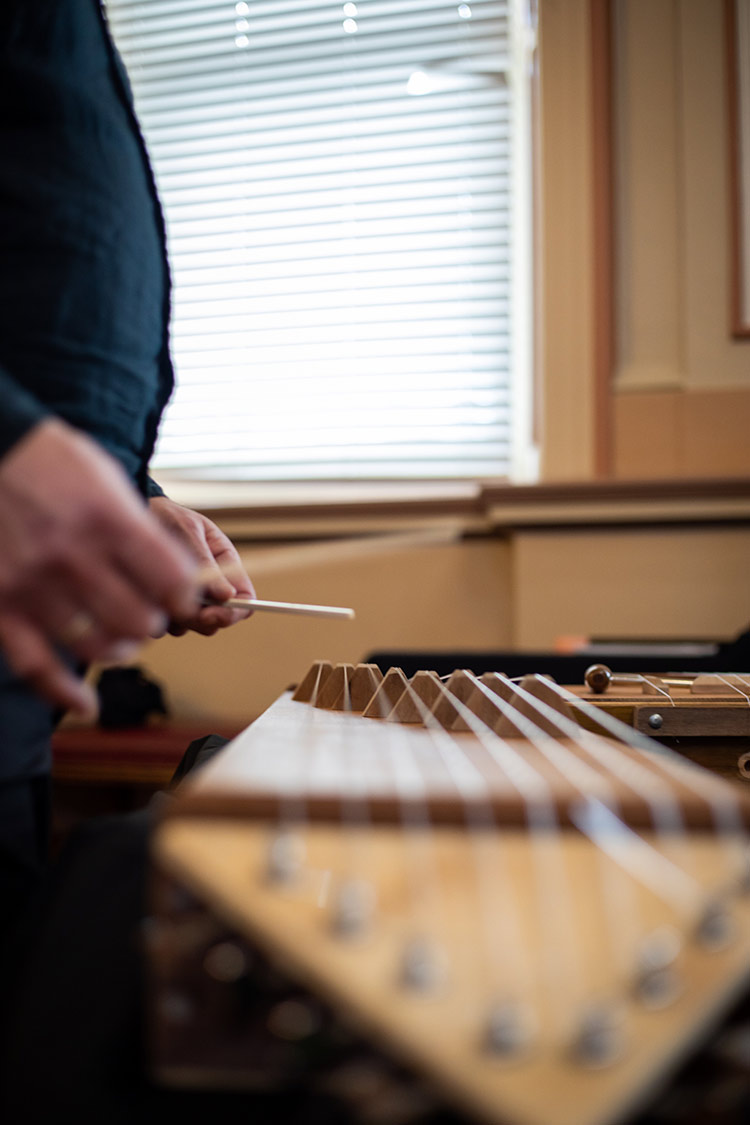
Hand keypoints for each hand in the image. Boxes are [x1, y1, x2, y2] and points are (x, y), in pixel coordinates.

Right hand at [0, 419, 198, 713]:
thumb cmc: (56, 465)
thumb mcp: (110, 482)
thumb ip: (145, 533)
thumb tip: (185, 580)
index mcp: (109, 520)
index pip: (173, 582)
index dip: (187, 597)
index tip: (184, 597)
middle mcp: (73, 555)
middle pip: (141, 618)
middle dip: (155, 620)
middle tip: (150, 612)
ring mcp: (34, 584)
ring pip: (98, 643)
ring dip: (120, 646)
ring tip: (123, 636)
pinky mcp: (1, 604)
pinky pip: (38, 665)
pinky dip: (65, 693)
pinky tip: (86, 705)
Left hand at [148, 495, 255, 635]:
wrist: (140, 513)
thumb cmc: (168, 517)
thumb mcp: (189, 532)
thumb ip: (205, 563)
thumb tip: (227, 596)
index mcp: (227, 565)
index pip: (245, 600)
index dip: (233, 613)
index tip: (211, 615)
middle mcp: (212, 586)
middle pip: (218, 620)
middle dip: (199, 618)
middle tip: (175, 607)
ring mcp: (190, 598)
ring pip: (191, 625)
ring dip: (175, 616)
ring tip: (154, 588)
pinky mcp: (168, 605)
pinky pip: (166, 626)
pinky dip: (156, 616)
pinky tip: (145, 593)